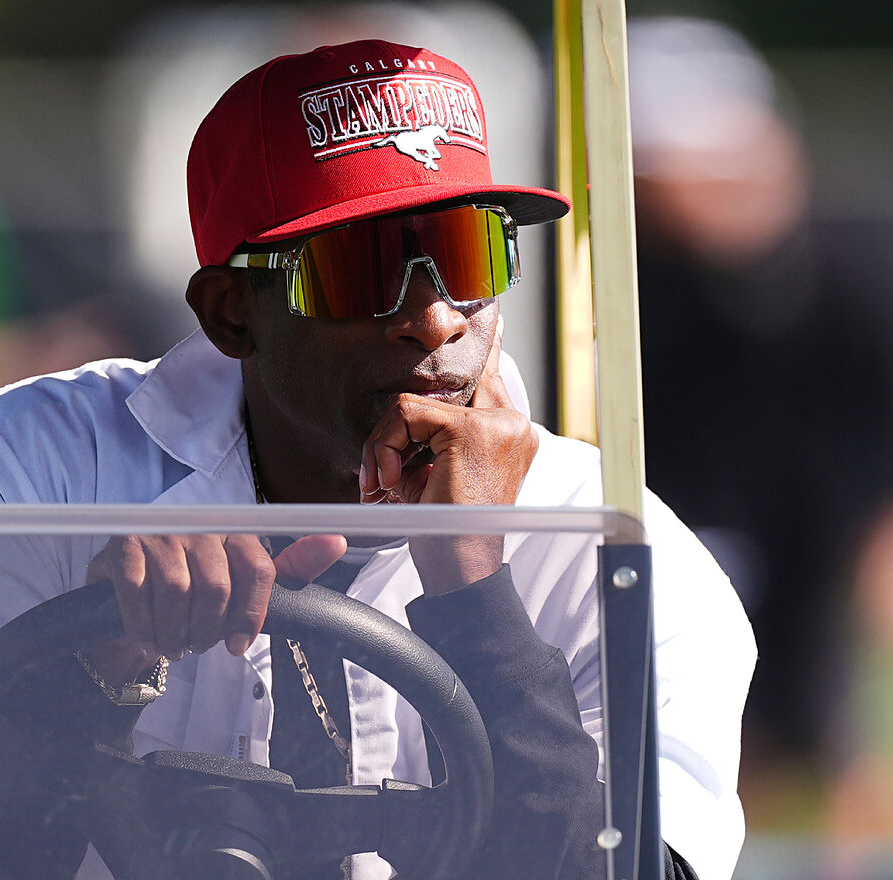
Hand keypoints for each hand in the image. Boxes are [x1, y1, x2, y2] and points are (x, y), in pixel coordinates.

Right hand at [84, 533, 345, 680]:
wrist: (129, 588)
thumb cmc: (196, 587)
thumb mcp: (246, 580)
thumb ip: (291, 566)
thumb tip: (336, 542)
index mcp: (234, 530)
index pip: (258, 569)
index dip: (251, 615)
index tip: (238, 646)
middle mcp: (198, 524)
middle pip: (217, 588)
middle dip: (208, 631)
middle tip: (196, 645)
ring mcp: (159, 533)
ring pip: (178, 594)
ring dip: (175, 634)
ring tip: (174, 645)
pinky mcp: (123, 547)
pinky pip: (139, 595)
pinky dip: (144, 626)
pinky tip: (147, 637)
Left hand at [359, 317, 536, 594]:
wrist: (462, 567)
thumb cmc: (447, 531)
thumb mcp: (438, 476)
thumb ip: (433, 438)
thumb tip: (404, 411)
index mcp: (511, 432)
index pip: (491, 377)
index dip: (487, 347)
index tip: (495, 317)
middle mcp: (511, 423)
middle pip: (437, 391)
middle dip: (394, 431)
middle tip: (381, 476)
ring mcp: (496, 424)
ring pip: (411, 407)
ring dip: (382, 448)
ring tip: (385, 488)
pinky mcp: (471, 430)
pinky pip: (405, 416)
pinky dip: (384, 449)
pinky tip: (391, 483)